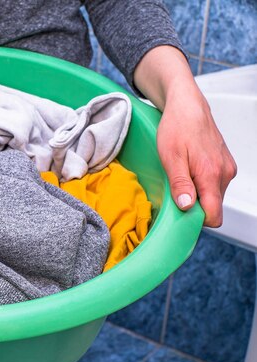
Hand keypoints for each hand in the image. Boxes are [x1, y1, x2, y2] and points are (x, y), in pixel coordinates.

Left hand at [133, 45, 236, 226]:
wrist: (187, 105)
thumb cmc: (177, 127)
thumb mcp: (170, 157)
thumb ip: (180, 184)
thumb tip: (188, 207)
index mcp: (212, 174)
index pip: (214, 214)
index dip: (196, 220)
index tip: (180, 214)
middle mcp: (225, 173)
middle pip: (213, 206)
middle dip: (194, 205)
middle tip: (174, 190)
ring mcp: (227, 168)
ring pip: (213, 195)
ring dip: (197, 192)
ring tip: (180, 175)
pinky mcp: (225, 163)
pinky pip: (214, 184)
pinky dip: (201, 183)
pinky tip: (188, 170)